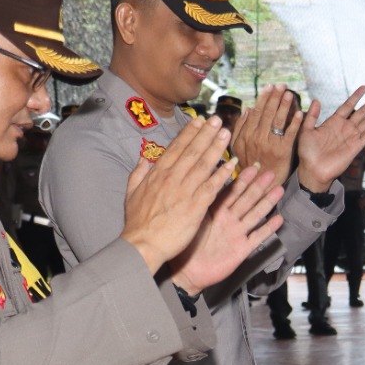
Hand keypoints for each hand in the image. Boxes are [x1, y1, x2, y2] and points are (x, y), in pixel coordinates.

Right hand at [122, 115, 237, 272]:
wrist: (143, 244)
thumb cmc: (137, 223)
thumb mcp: (131, 193)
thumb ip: (138, 173)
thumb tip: (143, 159)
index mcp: (157, 174)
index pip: (176, 148)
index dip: (189, 133)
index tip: (200, 121)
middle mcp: (172, 178)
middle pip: (192, 151)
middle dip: (206, 134)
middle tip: (218, 120)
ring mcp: (185, 191)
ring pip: (204, 164)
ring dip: (216, 147)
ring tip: (226, 134)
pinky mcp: (196, 206)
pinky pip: (212, 186)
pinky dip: (222, 174)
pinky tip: (233, 164)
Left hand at [167, 166, 285, 293]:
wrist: (186, 273)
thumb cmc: (183, 247)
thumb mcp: (191, 219)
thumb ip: (200, 201)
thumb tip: (200, 179)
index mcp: (215, 212)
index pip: (231, 192)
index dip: (242, 179)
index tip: (252, 166)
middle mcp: (228, 221)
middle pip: (246, 200)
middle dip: (258, 187)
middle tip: (270, 173)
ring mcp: (237, 234)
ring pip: (255, 215)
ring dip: (267, 203)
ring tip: (278, 190)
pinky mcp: (241, 249)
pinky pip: (257, 237)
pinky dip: (267, 228)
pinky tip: (279, 219)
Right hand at [229, 85, 300, 185]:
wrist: (259, 186)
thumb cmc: (249, 166)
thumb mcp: (237, 148)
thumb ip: (240, 128)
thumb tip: (246, 109)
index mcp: (246, 135)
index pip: (256, 112)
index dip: (263, 99)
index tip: (269, 88)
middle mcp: (256, 138)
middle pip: (267, 113)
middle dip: (275, 97)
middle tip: (281, 85)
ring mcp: (270, 145)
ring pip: (277, 121)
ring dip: (284, 105)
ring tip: (289, 94)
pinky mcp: (282, 152)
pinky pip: (289, 134)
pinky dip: (294, 122)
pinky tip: (299, 113)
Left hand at [297, 85, 364, 192]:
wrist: (313, 170)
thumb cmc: (307, 152)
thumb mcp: (306, 130)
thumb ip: (312, 115)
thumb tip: (316, 99)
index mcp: (333, 122)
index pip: (348, 105)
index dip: (356, 96)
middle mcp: (345, 128)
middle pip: (362, 111)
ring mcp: (351, 137)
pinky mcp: (356, 147)